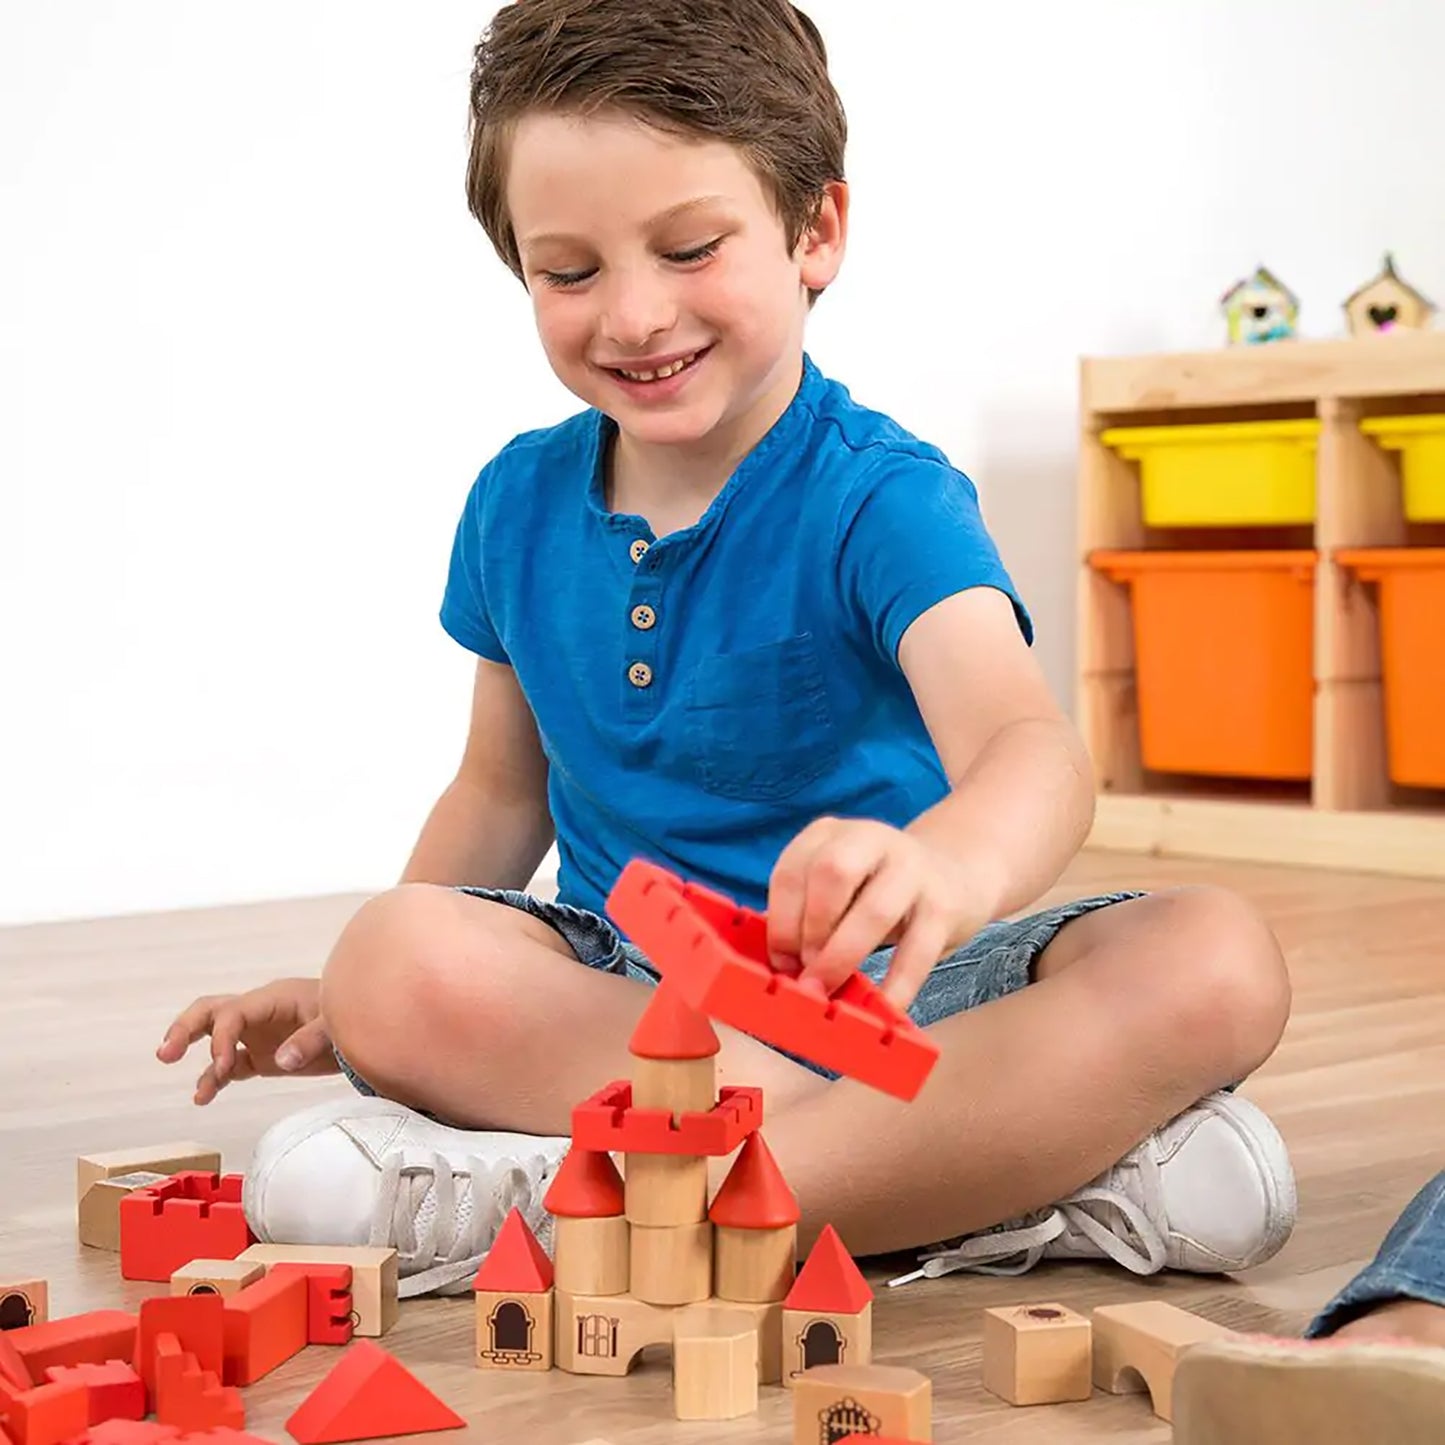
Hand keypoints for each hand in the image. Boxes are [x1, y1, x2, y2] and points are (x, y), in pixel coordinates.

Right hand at [156, 977, 335, 1104]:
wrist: (368, 1026)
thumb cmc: (353, 1016)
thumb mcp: (337, 1027)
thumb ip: (310, 1040)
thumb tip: (281, 1059)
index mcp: (275, 998)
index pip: (233, 1012)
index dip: (222, 1038)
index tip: (222, 1067)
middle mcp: (260, 1012)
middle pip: (211, 1011)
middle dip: (185, 1028)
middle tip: (166, 1053)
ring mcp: (258, 1033)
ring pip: (214, 1035)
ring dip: (193, 1052)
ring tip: (180, 1076)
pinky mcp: (262, 1054)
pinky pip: (229, 1065)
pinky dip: (214, 1078)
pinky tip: (203, 1097)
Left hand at [766, 818, 977, 1010]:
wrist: (953, 873)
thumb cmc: (876, 888)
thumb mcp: (837, 886)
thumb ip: (806, 913)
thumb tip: (781, 965)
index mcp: (830, 834)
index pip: (792, 870)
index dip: (781, 922)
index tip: (781, 962)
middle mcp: (870, 839)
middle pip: (831, 873)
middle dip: (811, 929)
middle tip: (806, 970)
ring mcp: (912, 869)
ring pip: (874, 911)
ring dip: (843, 956)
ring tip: (831, 988)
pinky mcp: (944, 904)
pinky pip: (918, 950)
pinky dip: (897, 985)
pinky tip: (883, 1008)